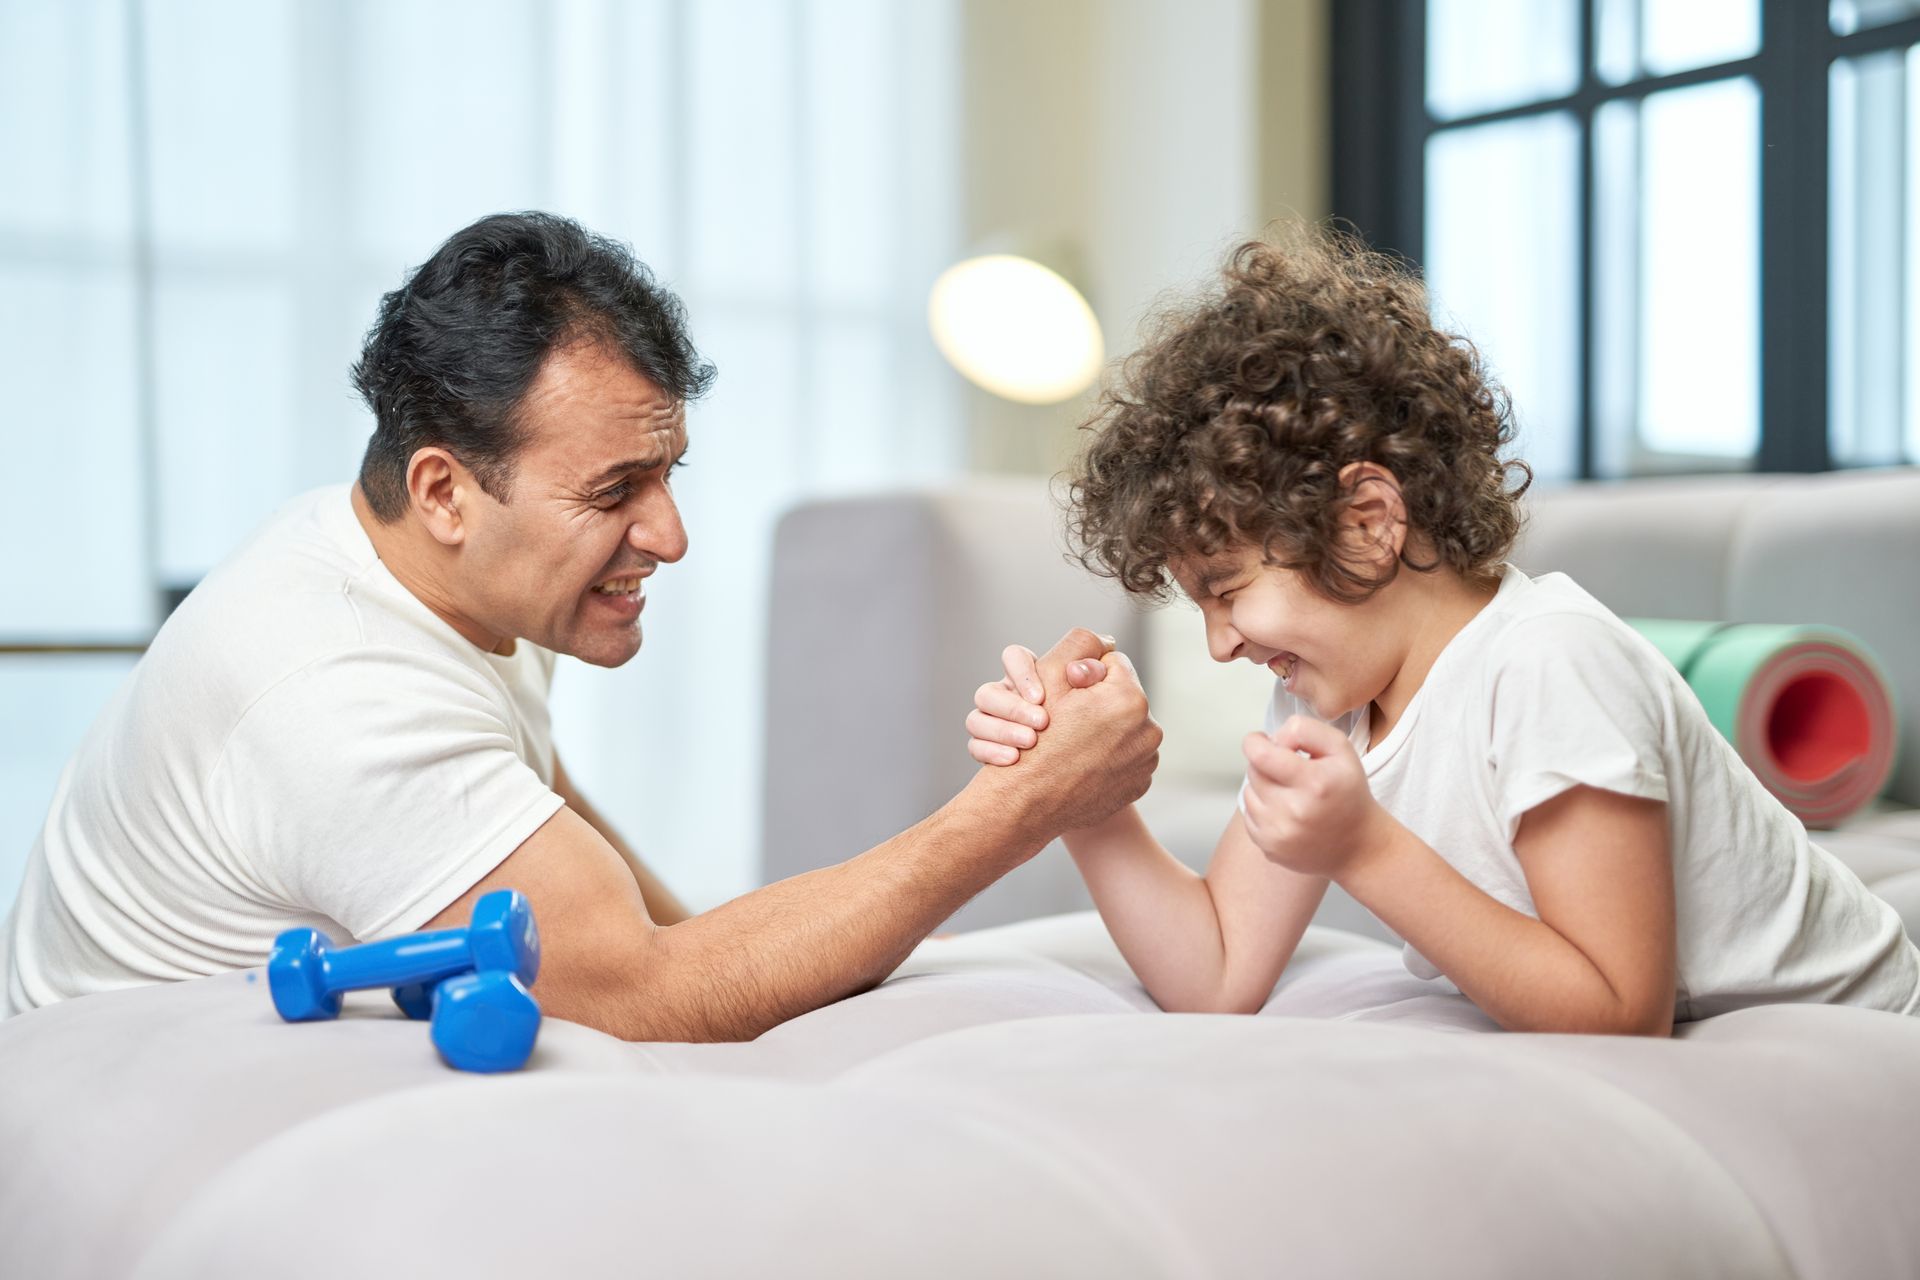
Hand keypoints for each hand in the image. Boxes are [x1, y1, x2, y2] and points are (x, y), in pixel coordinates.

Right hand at [965, 640, 1109, 765]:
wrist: (1083, 775)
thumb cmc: (1094, 731)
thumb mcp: (1100, 694)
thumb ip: (1098, 668)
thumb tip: (1106, 644)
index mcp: (1030, 679)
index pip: (1014, 657)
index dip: (1023, 672)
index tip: (1042, 696)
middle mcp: (1008, 699)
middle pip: (987, 691)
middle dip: (1012, 707)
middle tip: (1041, 723)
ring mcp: (995, 726)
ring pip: (975, 719)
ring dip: (1002, 730)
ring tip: (1030, 742)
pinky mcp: (989, 752)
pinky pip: (975, 747)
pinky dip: (991, 752)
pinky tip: (1013, 759)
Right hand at [976, 628, 1160, 836]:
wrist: (1029, 802)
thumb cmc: (1035, 738)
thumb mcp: (1049, 678)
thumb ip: (1080, 645)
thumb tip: (1107, 643)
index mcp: (1130, 698)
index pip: (1114, 665)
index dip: (1086, 676)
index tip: (1068, 694)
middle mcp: (1149, 730)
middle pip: (1123, 698)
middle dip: (1100, 703)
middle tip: (1068, 718)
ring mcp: (1146, 761)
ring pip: (1126, 728)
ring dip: (1106, 730)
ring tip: (1074, 742)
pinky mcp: (1139, 784)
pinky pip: (1127, 758)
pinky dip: (1109, 757)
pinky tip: (1083, 763)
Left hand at [1240, 714, 1397, 880]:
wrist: (1357, 845)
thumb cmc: (1347, 791)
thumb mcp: (1340, 748)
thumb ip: (1305, 730)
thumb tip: (1273, 738)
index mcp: (1315, 783)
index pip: (1260, 755)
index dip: (1255, 742)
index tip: (1262, 740)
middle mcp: (1294, 811)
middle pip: (1254, 771)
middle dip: (1266, 763)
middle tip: (1289, 769)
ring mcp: (1279, 834)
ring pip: (1249, 792)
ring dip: (1264, 786)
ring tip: (1290, 792)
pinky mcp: (1269, 848)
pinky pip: (1249, 815)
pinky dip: (1262, 809)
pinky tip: (1285, 811)